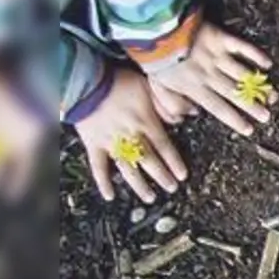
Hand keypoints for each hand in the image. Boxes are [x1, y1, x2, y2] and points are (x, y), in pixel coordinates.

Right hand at [74, 66, 186, 203]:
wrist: (87, 81)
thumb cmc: (119, 80)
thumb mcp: (149, 85)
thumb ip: (169, 101)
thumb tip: (191, 113)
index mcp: (146, 122)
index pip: (164, 147)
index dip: (174, 163)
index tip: (182, 176)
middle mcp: (131, 136)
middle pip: (149, 161)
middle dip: (162, 177)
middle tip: (172, 188)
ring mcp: (111, 142)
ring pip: (128, 169)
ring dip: (140, 185)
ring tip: (151, 197)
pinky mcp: (93, 144)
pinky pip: (98, 167)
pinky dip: (103, 182)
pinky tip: (110, 196)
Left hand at [147, 23, 272, 134]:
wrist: (154, 29)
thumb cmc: (154, 58)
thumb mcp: (156, 87)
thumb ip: (172, 105)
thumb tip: (191, 115)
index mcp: (194, 88)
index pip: (218, 108)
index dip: (234, 120)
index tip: (248, 130)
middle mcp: (209, 75)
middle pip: (234, 94)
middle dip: (252, 107)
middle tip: (266, 117)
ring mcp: (216, 56)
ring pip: (242, 74)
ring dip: (259, 86)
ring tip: (273, 97)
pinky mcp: (220, 38)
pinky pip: (241, 47)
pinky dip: (255, 55)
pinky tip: (267, 64)